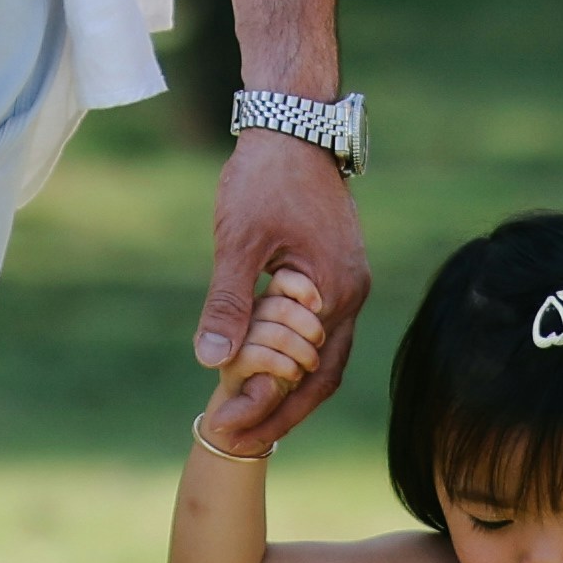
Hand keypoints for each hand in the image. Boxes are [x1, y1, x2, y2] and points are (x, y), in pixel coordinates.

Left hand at [192, 133, 367, 448]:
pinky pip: (317, 330)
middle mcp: (351, 294)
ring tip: (242, 413)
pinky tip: (258, 365)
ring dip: (285, 386)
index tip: (228, 430)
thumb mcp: (238, 241)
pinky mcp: (334, 270)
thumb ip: (229, 302)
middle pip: (321, 376)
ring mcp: (346, 283)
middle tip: (233, 437)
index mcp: (334, 293)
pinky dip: (289, 355)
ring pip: (321, 354)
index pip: (308, 377)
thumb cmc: (265, 177)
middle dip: (278, 411)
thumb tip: (212, 361)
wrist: (294, 125)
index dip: (270, 410)